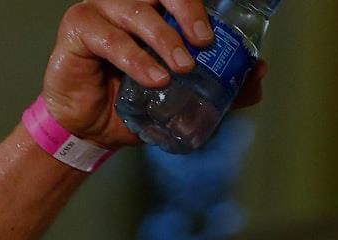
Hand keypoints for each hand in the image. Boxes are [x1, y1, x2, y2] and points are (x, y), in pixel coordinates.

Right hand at [41, 0, 265, 149]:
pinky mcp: (78, 29)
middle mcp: (127, 2)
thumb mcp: (184, 96)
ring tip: (181, 68)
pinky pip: (109, 38)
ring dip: (163, 38)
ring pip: (135, 11)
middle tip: (203, 42)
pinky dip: (135, 58)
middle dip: (186, 8)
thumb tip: (259, 71)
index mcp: (153, 8)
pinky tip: (154, 78)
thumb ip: (222, 85)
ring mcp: (100, 11)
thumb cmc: (136, 103)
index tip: (213, 33)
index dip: (195, 4)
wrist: (92, 130)